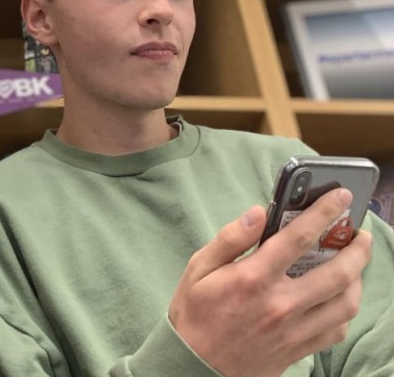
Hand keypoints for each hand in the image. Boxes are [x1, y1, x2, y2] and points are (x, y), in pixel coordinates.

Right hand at [168, 189, 371, 376]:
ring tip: (353, 263)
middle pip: (337, 273)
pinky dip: (345, 310)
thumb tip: (258, 212)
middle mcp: (280, 303)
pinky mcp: (299, 349)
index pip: (298, 238)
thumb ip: (231, 238)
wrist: (195, 366)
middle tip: (361, 233)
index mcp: (253, 277)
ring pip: (345, 304)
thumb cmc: (195, 312)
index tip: (341, 197)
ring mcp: (294, 330)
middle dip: (357, 248)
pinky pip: (336, 330)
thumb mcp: (199, 267)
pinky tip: (338, 297)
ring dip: (358, 279)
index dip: (324, 213)